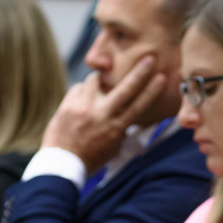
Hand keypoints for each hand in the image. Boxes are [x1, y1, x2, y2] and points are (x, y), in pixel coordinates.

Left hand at [41, 56, 167, 168]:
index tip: (161, 77)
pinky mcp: (68, 105)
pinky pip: (78, 88)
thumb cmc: (90, 159)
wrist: (61, 164)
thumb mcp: (112, 148)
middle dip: (139, 72)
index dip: (152, 91)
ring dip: (99, 81)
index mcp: (116, 128)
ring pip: (96, 80)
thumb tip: (127, 117)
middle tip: (149, 57)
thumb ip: (121, 130)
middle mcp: (102, 115)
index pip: (138, 106)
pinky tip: (81, 100)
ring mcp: (84, 108)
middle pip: (125, 88)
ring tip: (98, 87)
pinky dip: (82, 92)